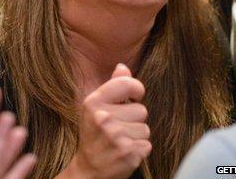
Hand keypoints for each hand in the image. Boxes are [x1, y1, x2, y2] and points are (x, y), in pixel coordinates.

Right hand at [69, 63, 150, 178]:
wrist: (88, 169)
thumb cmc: (94, 134)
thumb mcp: (95, 108)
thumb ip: (111, 86)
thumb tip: (123, 67)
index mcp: (94, 102)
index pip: (128, 84)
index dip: (136, 90)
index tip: (132, 98)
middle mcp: (103, 117)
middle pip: (141, 109)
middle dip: (133, 120)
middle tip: (118, 128)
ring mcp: (116, 136)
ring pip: (145, 128)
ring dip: (136, 136)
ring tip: (120, 141)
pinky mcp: (129, 153)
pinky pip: (147, 144)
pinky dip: (139, 149)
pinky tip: (124, 151)